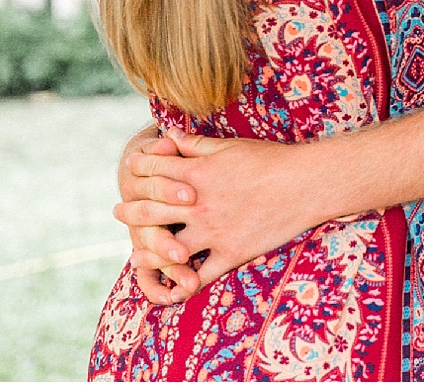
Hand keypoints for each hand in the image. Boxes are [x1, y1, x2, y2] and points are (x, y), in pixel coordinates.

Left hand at [116, 132, 323, 300]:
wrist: (305, 184)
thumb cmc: (270, 159)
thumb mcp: (229, 145)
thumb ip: (195, 144)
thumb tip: (169, 136)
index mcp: (197, 173)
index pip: (154, 169)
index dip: (138, 168)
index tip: (130, 170)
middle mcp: (198, 204)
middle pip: (152, 209)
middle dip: (130, 211)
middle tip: (118, 213)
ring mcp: (213, 232)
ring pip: (167, 248)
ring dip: (147, 253)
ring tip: (135, 256)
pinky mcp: (231, 253)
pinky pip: (201, 276)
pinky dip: (184, 284)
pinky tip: (173, 288)